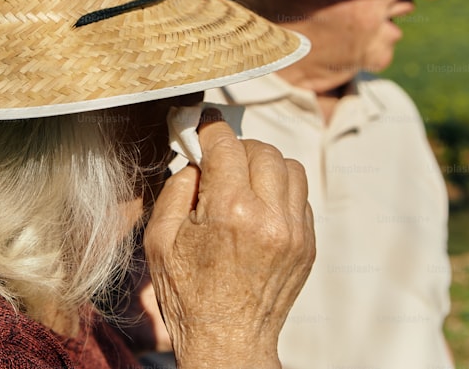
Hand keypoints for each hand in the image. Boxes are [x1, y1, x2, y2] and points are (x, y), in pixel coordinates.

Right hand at [144, 112, 314, 368]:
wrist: (228, 343)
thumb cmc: (187, 295)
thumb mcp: (160, 240)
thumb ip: (176, 189)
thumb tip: (197, 161)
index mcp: (231, 212)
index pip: (227, 144)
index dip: (211, 129)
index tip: (203, 124)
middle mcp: (270, 217)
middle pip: (262, 149)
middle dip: (237, 148)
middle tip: (219, 161)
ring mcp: (295, 232)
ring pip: (289, 167)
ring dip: (264, 165)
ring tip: (242, 182)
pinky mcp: (307, 245)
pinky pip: (299, 197)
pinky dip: (279, 191)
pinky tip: (258, 209)